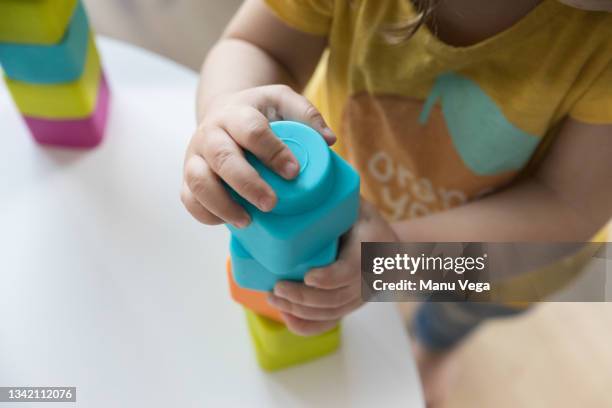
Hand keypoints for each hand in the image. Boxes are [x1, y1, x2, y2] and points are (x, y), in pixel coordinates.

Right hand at [181, 85, 335, 227]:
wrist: (223, 112)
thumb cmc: (257, 111)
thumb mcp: (282, 100)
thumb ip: (306, 113)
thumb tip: (329, 140)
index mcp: (235, 113)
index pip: (251, 130)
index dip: (273, 152)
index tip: (293, 172)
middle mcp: (210, 133)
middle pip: (222, 158)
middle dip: (247, 184)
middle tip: (272, 203)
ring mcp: (195, 156)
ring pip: (198, 181)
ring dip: (222, 204)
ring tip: (248, 221)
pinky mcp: (188, 177)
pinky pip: (189, 199)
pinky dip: (206, 213)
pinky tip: (230, 221)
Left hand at [268, 200, 397, 335]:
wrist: (391, 246)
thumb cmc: (364, 220)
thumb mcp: (355, 205)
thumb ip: (335, 200)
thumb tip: (295, 184)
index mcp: (371, 247)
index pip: (352, 269)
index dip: (330, 277)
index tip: (308, 277)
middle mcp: (369, 277)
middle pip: (336, 297)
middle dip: (303, 297)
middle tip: (276, 288)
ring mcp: (360, 296)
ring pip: (331, 312)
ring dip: (299, 310)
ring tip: (274, 298)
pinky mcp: (351, 306)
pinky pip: (330, 323)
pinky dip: (308, 325)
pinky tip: (288, 318)